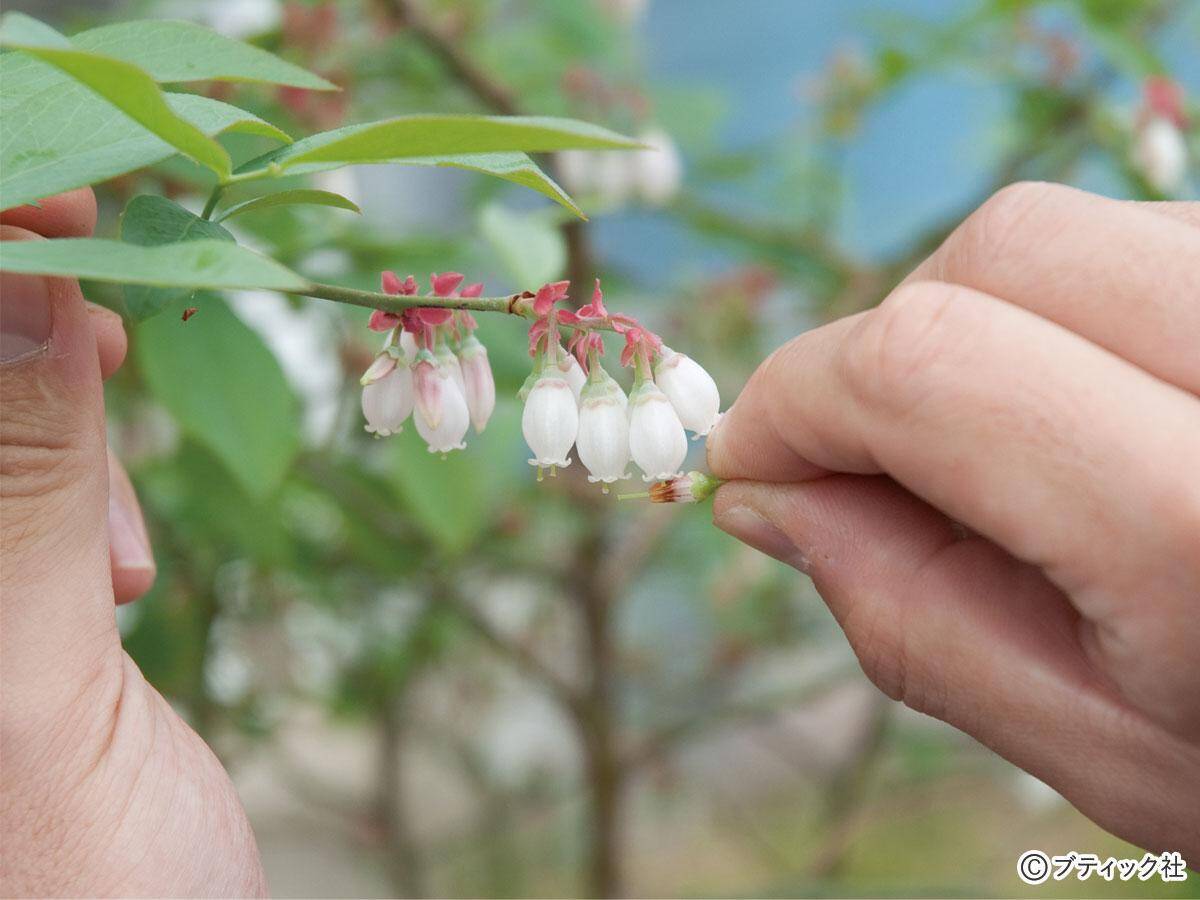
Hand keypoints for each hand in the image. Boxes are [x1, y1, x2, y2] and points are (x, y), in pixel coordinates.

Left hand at [1, 191, 264, 895]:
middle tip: (108, 299)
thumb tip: (26, 298)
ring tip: (114, 504)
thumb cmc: (77, 885)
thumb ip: (13, 493)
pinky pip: (32, 479)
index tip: (61, 211)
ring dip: (52, 407)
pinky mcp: (10, 599)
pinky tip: (120, 555)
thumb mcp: (21, 688)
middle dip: (5, 312)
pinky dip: (86, 478)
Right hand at [707, 183, 1199, 857]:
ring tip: (1005, 452)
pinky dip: (1070, 311)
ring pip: (1083, 232)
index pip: (933, 367)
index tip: (753, 458)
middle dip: (889, 341)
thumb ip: (907, 612)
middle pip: (1006, 251)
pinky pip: (1158, 244)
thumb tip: (764, 498)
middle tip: (864, 455)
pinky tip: (1091, 413)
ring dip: (985, 325)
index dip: (801, 398)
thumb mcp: (1098, 744)